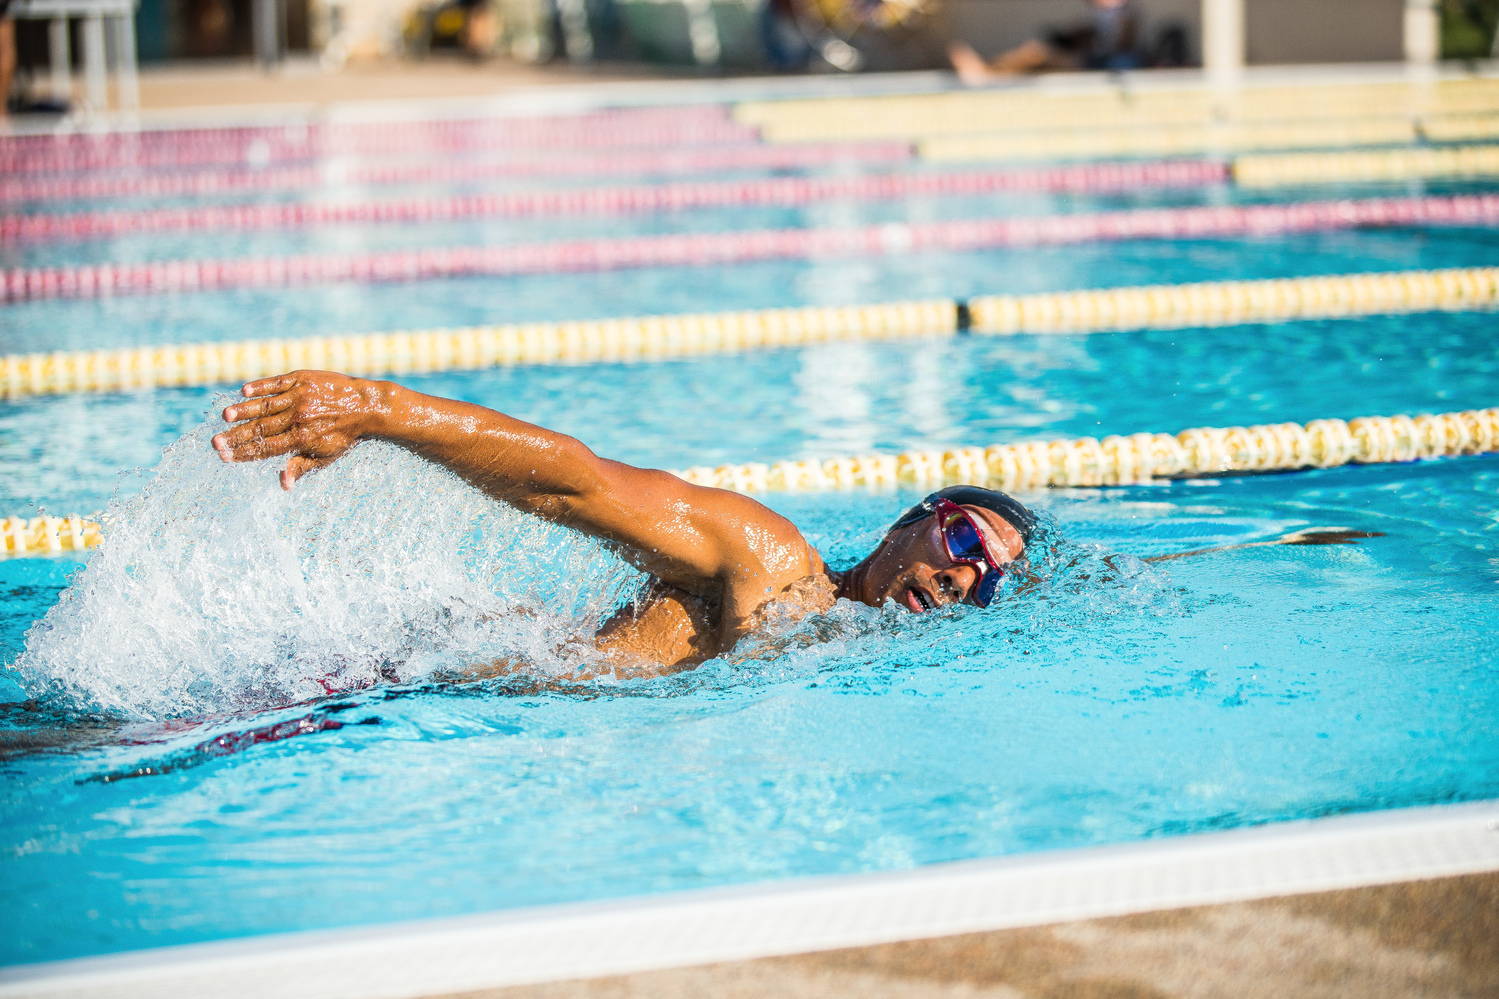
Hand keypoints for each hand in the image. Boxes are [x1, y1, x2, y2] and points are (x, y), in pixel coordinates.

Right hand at [212, 370, 387, 489]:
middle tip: (214, 442)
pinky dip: (261, 387)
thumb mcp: (325, 456)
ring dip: (244, 411)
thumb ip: (300, 467)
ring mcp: (300, 397)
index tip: (223, 456)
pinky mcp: (302, 379)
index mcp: (303, 439)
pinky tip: (244, 392)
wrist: (366, 405)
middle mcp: (299, 418)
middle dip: (236, 437)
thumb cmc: (343, 435)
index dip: (244, 453)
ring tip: (225, 416)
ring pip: (266, 405)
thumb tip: (282, 485)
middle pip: (261, 429)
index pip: (267, 448)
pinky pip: (277, 383)